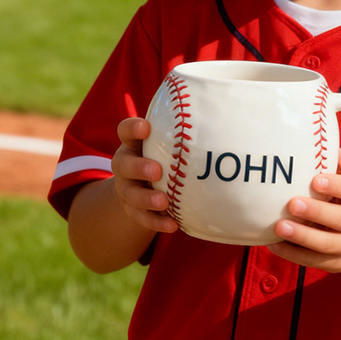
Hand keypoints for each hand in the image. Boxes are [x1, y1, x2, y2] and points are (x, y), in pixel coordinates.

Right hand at [111, 117, 178, 234]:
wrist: (141, 187)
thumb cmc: (161, 155)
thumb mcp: (164, 142)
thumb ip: (181, 130)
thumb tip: (217, 115)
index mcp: (132, 144)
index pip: (125, 131)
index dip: (132, 128)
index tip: (147, 127)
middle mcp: (125, 165)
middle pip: (123, 164)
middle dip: (139, 167)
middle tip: (156, 171)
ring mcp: (127, 189)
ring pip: (130, 194)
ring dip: (146, 199)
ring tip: (163, 202)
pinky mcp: (133, 210)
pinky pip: (142, 218)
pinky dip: (157, 222)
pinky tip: (172, 224)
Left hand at [268, 149, 340, 272]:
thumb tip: (334, 150)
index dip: (337, 186)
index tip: (315, 180)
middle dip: (316, 212)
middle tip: (293, 203)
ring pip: (326, 244)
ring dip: (302, 236)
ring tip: (280, 226)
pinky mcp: (335, 263)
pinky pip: (313, 261)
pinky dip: (292, 254)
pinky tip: (274, 243)